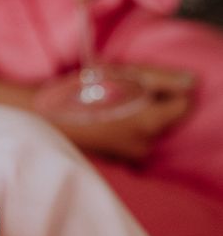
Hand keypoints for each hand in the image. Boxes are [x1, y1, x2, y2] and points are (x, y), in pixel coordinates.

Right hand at [0, 65, 192, 161]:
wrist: (44, 118)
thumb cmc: (81, 92)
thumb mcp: (124, 75)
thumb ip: (163, 79)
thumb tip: (192, 83)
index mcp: (149, 125)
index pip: (184, 106)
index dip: (171, 89)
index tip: (148, 82)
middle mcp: (142, 147)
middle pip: (165, 120)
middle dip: (153, 104)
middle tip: (124, 90)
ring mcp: (127, 157)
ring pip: (148, 131)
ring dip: (138, 116)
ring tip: (112, 103)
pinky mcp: (113, 160)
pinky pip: (131, 141)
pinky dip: (124, 128)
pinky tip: (103, 117)